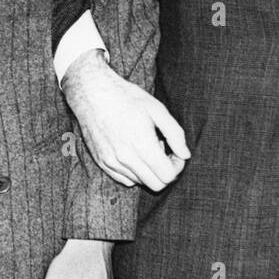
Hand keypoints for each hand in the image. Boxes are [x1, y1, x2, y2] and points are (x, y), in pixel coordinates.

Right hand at [61, 49, 189, 189]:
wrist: (93, 94)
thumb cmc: (128, 98)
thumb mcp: (157, 109)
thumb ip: (175, 134)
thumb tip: (185, 155)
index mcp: (141, 144)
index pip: (167, 175)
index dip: (177, 166)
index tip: (175, 153)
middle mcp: (125, 158)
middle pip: (156, 184)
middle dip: (166, 171)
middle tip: (164, 152)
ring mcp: (112, 163)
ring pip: (141, 182)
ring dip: (150, 170)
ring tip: (147, 147)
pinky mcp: (102, 163)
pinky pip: (125, 180)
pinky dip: (135, 172)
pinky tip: (135, 152)